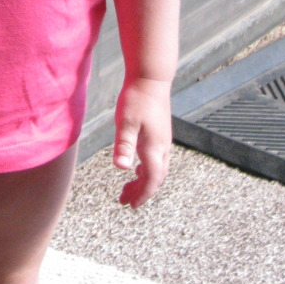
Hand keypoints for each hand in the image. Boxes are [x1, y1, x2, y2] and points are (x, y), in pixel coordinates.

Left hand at [113, 77, 172, 208]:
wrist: (151, 78)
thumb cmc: (137, 98)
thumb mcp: (126, 122)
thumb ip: (124, 145)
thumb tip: (121, 168)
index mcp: (154, 147)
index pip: (151, 180)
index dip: (142, 195)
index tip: (130, 205)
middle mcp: (162, 147)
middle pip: (155, 178)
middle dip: (141, 192)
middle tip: (124, 201)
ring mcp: (163, 140)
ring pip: (157, 169)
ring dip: (143, 182)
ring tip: (128, 189)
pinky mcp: (160, 134)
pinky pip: (157, 159)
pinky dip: (147, 169)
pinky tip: (136, 168)